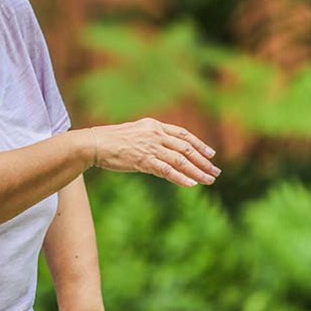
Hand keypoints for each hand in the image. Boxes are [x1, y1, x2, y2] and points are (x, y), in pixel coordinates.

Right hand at [88, 118, 219, 187]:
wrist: (94, 143)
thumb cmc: (111, 140)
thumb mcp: (135, 133)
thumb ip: (151, 138)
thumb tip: (164, 149)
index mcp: (154, 125)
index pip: (183, 134)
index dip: (199, 144)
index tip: (211, 154)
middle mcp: (155, 134)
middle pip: (186, 148)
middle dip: (203, 161)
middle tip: (215, 172)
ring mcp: (150, 147)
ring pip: (180, 160)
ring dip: (197, 171)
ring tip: (209, 180)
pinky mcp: (143, 160)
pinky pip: (167, 171)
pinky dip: (181, 178)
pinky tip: (191, 184)